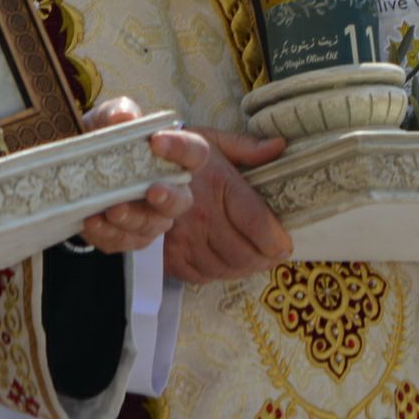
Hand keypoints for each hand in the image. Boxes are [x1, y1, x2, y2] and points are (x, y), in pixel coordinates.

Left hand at [74, 96, 205, 254]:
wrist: (73, 167)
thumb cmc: (103, 138)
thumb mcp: (108, 118)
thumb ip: (118, 112)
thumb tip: (124, 116)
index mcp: (173, 157)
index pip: (195, 153)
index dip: (182, 149)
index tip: (157, 141)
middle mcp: (169, 189)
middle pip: (182, 201)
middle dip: (168, 198)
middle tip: (152, 190)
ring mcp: (150, 217)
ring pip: (151, 227)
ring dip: (132, 219)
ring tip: (110, 210)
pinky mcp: (127, 236)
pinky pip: (122, 242)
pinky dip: (106, 234)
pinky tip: (91, 222)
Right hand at [161, 127, 290, 283]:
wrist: (133, 170)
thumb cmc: (180, 155)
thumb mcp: (213, 141)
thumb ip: (247, 147)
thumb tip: (279, 147)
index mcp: (219, 183)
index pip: (258, 224)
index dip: (277, 241)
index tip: (285, 245)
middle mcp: (201, 214)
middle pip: (245, 254)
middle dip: (265, 259)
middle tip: (273, 255)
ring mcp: (182, 238)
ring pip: (226, 269)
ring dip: (244, 269)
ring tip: (253, 259)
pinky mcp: (168, 255)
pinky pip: (202, 277)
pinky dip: (218, 274)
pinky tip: (225, 261)